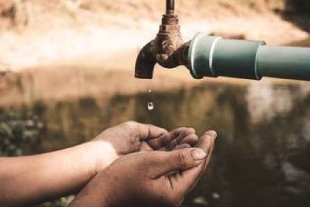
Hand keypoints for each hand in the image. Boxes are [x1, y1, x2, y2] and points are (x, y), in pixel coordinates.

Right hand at [69, 131, 216, 206]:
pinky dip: (182, 159)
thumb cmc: (123, 176)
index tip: (211, 132)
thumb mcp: (152, 163)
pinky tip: (183, 150)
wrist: (103, 193)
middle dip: (203, 150)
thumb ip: (179, 158)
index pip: (197, 166)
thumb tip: (202, 153)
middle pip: (195, 170)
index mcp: (174, 191)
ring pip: (187, 170)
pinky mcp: (160, 191)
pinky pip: (177, 172)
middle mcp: (174, 196)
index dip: (206, 148)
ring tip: (199, 138)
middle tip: (210, 134)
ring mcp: (167, 194)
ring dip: (193, 153)